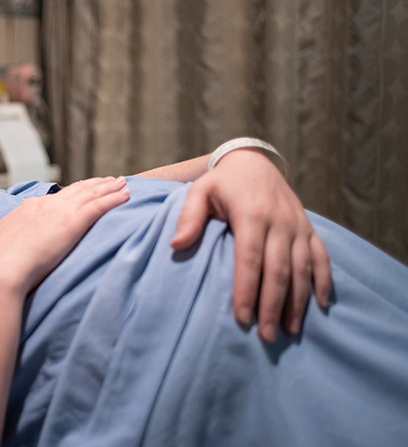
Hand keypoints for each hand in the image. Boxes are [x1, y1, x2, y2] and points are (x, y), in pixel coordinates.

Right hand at [0, 177, 129, 295]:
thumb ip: (4, 240)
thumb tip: (0, 246)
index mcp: (28, 208)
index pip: (56, 198)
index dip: (72, 193)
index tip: (82, 191)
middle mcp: (46, 205)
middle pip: (77, 190)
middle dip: (94, 185)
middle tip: (109, 180)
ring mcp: (60, 212)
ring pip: (91, 194)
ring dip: (109, 188)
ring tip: (122, 184)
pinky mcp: (73, 223)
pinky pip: (100, 206)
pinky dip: (114, 199)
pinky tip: (126, 196)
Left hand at [170, 149, 331, 341]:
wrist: (254, 162)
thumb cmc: (221, 183)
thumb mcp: (200, 191)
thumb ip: (188, 217)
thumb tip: (175, 245)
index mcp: (252, 215)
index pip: (250, 259)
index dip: (247, 289)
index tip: (242, 318)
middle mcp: (280, 222)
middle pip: (279, 271)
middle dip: (273, 306)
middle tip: (267, 337)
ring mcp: (297, 226)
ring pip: (302, 269)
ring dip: (298, 301)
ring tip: (289, 331)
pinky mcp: (308, 229)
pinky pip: (321, 257)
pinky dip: (323, 281)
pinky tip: (319, 306)